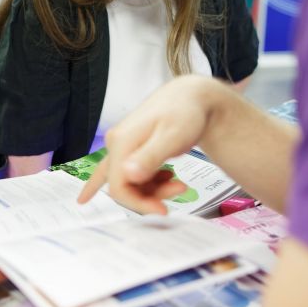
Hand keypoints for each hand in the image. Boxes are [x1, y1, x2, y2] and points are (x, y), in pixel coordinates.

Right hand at [79, 75, 223, 212]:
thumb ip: (150, 156)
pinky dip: (149, 182)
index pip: (118, 186)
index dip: (138, 203)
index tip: (163, 210)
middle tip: (180, 191)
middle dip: (150, 195)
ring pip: (130, 181)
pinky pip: (130, 173)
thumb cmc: (184, 113)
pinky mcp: (131, 148)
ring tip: (180, 183)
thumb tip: (128, 174)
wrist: (191, 96)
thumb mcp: (172, 137)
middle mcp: (116, 143)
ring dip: (153, 189)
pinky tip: (166, 178)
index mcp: (121, 142)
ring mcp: (122, 146)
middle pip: (123, 184)